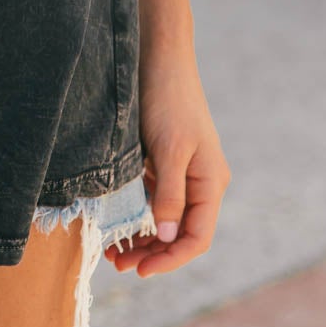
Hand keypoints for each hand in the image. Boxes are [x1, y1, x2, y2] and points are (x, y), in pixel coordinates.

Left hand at [106, 45, 230, 278]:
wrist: (157, 56)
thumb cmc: (166, 100)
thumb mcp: (168, 149)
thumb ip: (170, 195)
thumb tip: (168, 238)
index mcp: (211, 182)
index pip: (197, 237)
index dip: (171, 259)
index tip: (142, 270)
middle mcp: (201, 182)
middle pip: (180, 233)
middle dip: (153, 253)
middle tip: (118, 265)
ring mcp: (183, 173)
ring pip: (165, 219)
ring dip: (143, 238)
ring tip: (114, 253)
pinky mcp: (164, 162)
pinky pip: (154, 199)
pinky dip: (138, 215)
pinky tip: (118, 224)